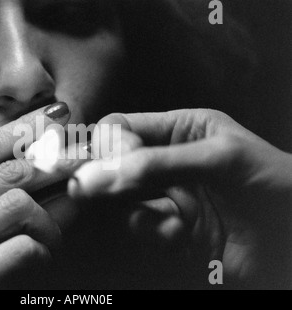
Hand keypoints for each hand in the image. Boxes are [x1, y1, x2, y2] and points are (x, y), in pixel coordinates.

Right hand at [0, 103, 84, 289]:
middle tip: (86, 158)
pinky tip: (41, 261)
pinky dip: (43, 251)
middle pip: (7, 172)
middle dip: (56, 162)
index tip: (57, 112)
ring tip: (53, 239)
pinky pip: (23, 247)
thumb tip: (55, 168)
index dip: (22, 127)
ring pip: (18, 203)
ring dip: (50, 220)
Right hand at [69, 109, 291, 287]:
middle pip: (114, 164)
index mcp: (181, 130)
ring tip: (170, 219)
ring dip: (139, 212)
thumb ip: (156, 163)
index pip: (122, 128)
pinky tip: (179, 235)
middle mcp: (168, 161)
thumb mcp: (217, 159)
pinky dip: (153, 233)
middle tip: (112, 191)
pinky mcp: (169, 228)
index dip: (109, 145)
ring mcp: (168, 195)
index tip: (112, 164)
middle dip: (112, 180)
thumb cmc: (274, 185)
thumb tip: (98, 174)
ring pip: (121, 199)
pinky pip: (139, 226)